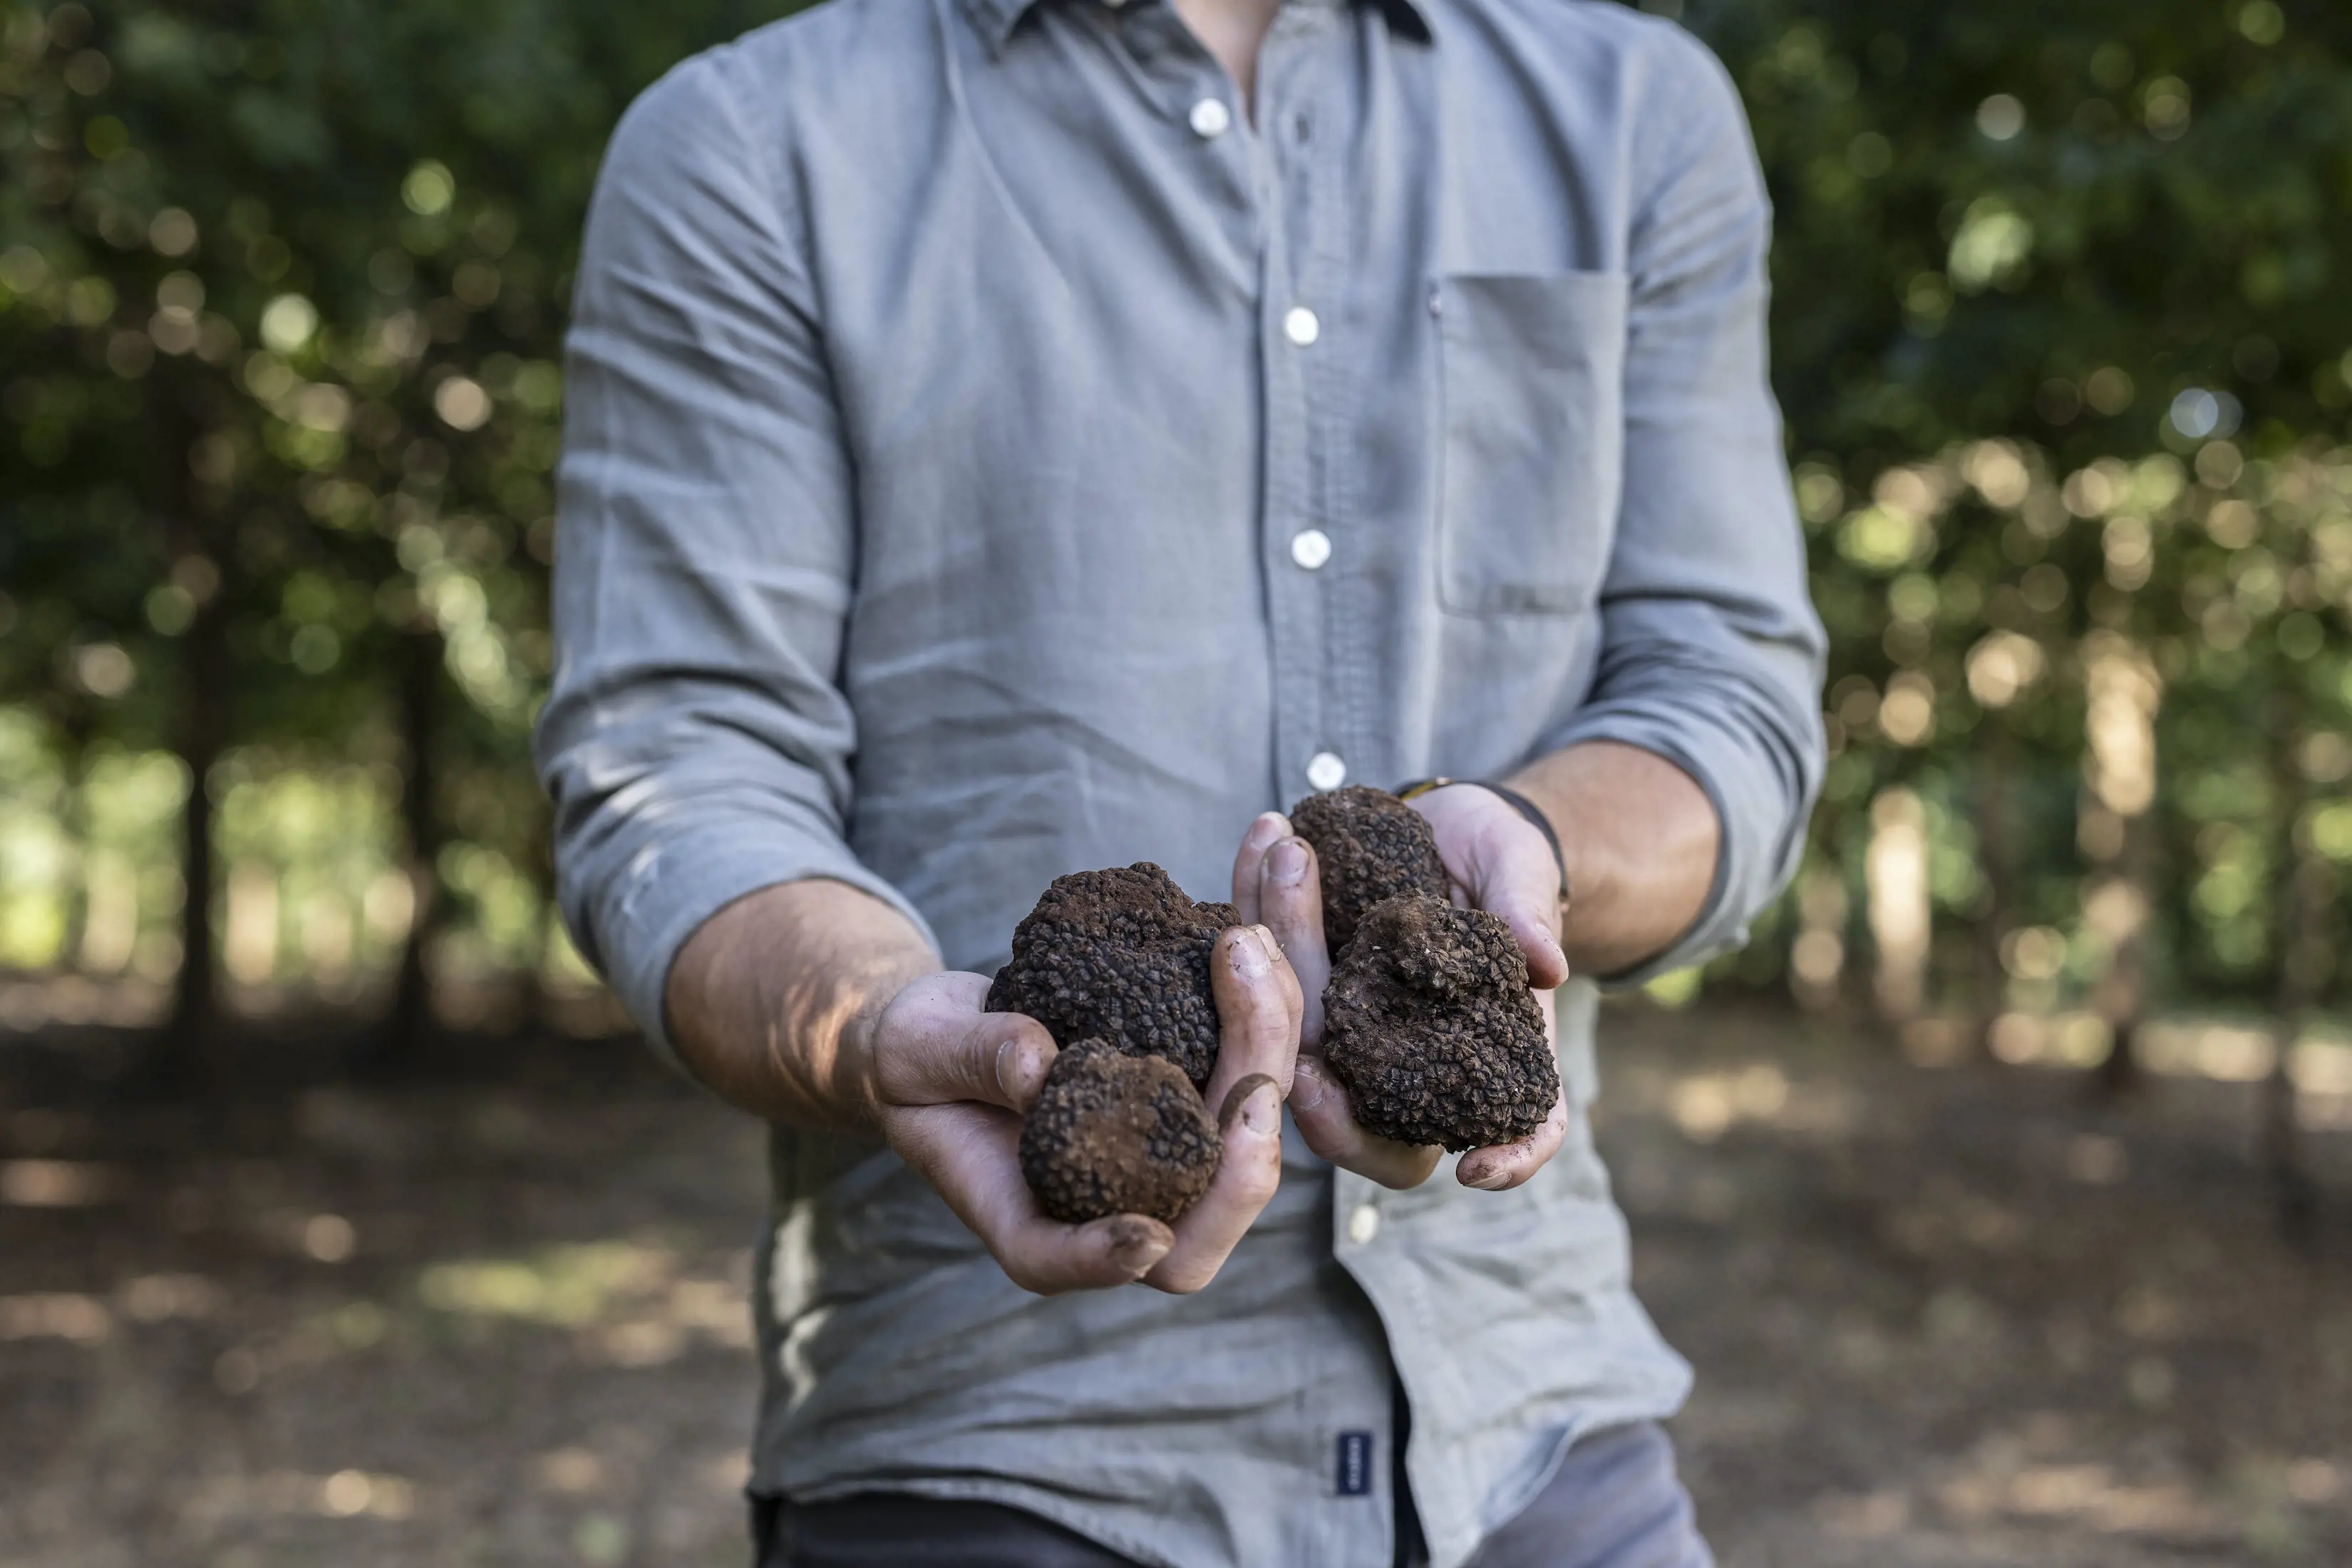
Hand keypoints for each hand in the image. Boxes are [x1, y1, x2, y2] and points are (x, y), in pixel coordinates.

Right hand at [857, 927, 1296, 1296]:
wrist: (948, 1028)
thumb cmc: (919, 1060)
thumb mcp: (920, 1057)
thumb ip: (974, 1062)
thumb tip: (1040, 1063)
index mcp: (1048, 1220)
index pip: (1093, 1259)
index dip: (1118, 1255)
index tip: (1144, 1232)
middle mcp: (1134, 1189)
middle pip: (1219, 1179)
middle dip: (1251, 1087)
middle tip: (1248, 983)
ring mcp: (1179, 1130)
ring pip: (1260, 1095)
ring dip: (1278, 1005)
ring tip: (1258, 916)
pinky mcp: (1202, 1069)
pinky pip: (1254, 1024)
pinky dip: (1264, 951)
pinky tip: (1267, 857)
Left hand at [1231, 799, 1569, 1192]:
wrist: (1448, 822)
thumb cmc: (1505, 861)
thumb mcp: (1524, 874)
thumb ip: (1528, 914)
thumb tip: (1545, 964)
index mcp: (1480, 1049)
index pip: (1506, 1128)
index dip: (1507, 1159)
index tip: (1476, 1168)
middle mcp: (1403, 1057)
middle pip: (1364, 1108)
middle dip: (1322, 1065)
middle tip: (1304, 1013)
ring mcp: (1342, 1023)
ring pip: (1297, 1024)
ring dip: (1281, 937)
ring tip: (1287, 858)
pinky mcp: (1295, 976)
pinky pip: (1263, 958)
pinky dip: (1256, 894)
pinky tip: (1261, 838)